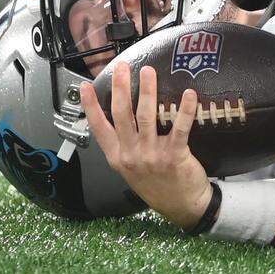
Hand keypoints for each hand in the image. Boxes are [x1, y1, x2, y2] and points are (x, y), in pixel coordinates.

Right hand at [81, 62, 211, 229]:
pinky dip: (185, 109)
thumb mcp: (130, 169)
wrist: (181, 206)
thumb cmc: (156, 185)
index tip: (86, 86)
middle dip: (120, 88)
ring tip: (148, 72)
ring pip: (146, 116)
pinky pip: (180, 128)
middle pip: (122, 114)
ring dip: (147, 91)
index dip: (91, 106)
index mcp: (118, 157)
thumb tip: (122, 119)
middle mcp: (131, 155)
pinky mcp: (174, 155)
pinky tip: (189, 94)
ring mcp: (151, 155)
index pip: (99, 128)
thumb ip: (124, 146)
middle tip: (122, 67)